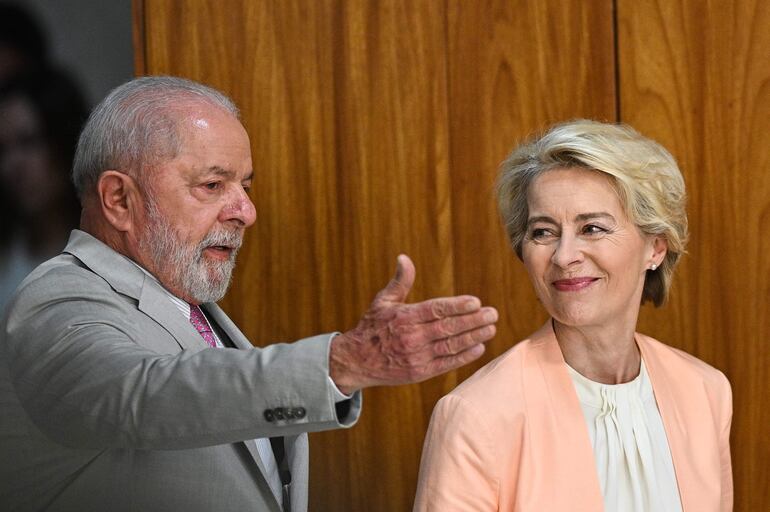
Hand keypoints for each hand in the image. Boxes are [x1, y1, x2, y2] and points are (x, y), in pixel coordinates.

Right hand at [329, 254, 497, 394]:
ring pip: (450, 346)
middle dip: (473, 321)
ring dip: (473, 337)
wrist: (356, 361)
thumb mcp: (383, 301)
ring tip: (491, 329)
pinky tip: (479, 347)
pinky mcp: (419, 373)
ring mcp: (416, 357)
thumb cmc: (372, 327)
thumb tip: (404, 258)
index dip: (457, 306)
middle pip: (448, 328)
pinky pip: (446, 363)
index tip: (476, 302)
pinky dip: (464, 357)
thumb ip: (399, 282)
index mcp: (404, 317)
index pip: (436, 310)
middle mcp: (411, 337)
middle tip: (492, 314)